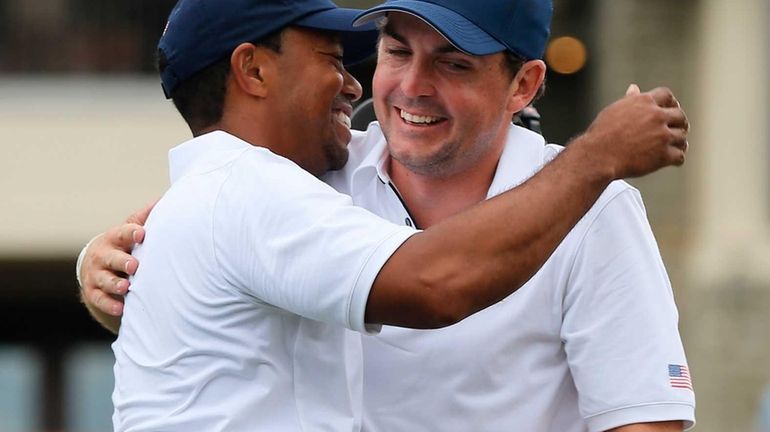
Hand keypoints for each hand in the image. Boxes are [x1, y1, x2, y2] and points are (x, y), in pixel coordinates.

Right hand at [79, 199, 155, 316]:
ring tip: (126, 288)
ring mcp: (96, 274)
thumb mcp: (129, 229)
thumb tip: (164, 199)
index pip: (122, 233)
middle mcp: (103, 255)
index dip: (131, 233)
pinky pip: (100, 300)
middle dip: (122, 261)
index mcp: (114, 238)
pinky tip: (121, 308)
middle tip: (134, 266)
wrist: (94, 266)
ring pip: (104, 280)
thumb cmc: (121, 245)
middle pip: (111, 258)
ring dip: (115, 284)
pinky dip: (110, 304)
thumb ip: (144, 218)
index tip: (142, 234)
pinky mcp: (93, 292)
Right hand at [576, 85, 688, 178]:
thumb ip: (629, 100)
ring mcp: (662, 136)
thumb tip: (634, 88)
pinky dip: (677, 158)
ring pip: (681, 137)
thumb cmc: (601, 134)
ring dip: (679, 142)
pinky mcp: (663, 155)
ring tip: (675, 147)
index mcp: (644, 102)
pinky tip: (672, 160)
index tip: (670, 110)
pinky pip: (679, 156)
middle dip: (680, 123)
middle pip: (679, 116)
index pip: (666, 95)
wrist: (599, 155)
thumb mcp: (614, 111)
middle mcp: (656, 116)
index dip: (671, 103)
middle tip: (678, 129)